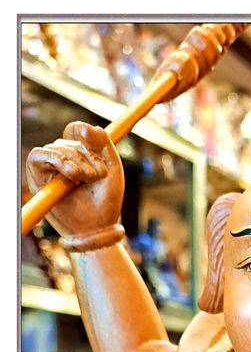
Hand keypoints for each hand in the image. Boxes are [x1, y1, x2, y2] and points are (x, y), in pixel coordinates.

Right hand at [26, 122, 123, 237]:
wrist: (99, 225)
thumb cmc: (106, 200)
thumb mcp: (112, 168)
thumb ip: (103, 144)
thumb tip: (89, 126)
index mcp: (81, 155)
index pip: (74, 131)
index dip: (81, 131)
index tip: (92, 139)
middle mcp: (64, 160)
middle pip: (67, 140)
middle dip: (84, 154)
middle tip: (96, 175)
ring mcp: (50, 168)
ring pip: (55, 147)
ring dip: (73, 160)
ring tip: (85, 178)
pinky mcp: (37, 177)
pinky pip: (38, 156)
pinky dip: (56, 160)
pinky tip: (71, 173)